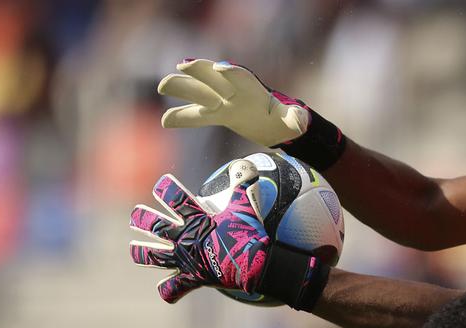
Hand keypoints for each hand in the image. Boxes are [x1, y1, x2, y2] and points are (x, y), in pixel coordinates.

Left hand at [129, 161, 270, 302]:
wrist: (253, 264)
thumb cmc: (247, 233)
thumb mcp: (245, 205)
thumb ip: (243, 184)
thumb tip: (246, 164)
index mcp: (196, 219)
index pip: (174, 198)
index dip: (165, 189)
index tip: (161, 185)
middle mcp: (185, 238)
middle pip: (154, 226)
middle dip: (141, 220)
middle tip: (134, 217)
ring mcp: (185, 259)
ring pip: (154, 257)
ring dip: (141, 253)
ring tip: (133, 250)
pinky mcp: (191, 279)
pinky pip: (174, 289)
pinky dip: (169, 291)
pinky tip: (166, 291)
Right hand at [157, 59, 346, 170]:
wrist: (277, 124)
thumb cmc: (287, 119)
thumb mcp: (294, 120)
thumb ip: (296, 119)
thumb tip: (302, 122)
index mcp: (253, 90)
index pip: (241, 78)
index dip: (231, 73)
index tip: (220, 68)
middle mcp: (234, 92)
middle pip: (214, 77)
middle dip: (199, 70)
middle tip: (183, 65)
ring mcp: (223, 102)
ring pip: (199, 93)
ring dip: (182, 88)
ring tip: (163, 86)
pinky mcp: (218, 115)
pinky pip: (197, 116)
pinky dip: (181, 118)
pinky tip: (164, 121)